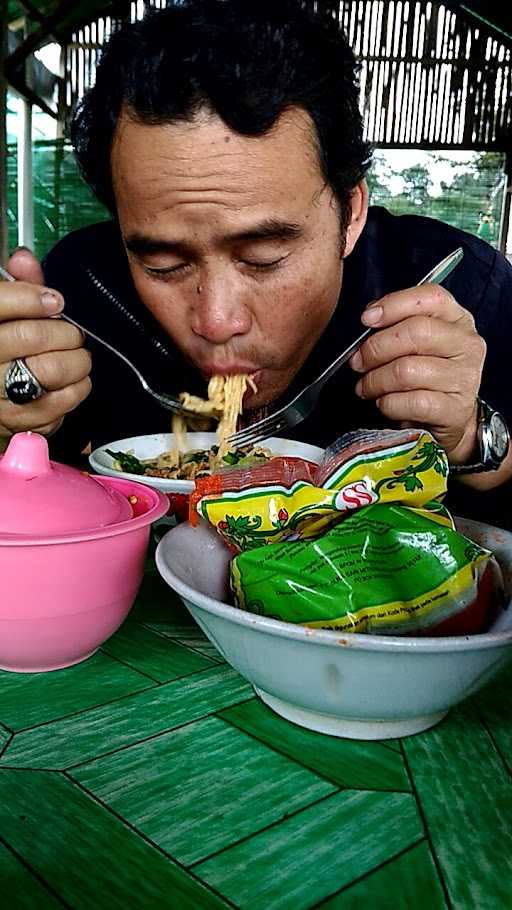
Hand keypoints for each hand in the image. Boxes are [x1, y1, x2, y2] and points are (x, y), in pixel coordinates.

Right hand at [0, 248, 91, 442]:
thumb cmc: (2, 352)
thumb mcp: (2, 316)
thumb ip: (14, 287)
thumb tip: (24, 258)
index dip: (31, 298)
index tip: (55, 301)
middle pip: (29, 337)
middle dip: (63, 333)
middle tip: (72, 336)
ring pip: (49, 372)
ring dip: (75, 363)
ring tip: (76, 359)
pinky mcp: (16, 425)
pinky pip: (57, 407)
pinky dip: (74, 392)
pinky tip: (71, 384)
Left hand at [349, 283, 485, 463]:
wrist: (448, 419)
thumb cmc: (425, 376)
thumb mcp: (416, 344)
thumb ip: (397, 324)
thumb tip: (369, 318)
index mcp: (457, 319)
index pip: (430, 298)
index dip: (394, 304)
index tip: (366, 319)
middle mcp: (466, 344)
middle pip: (416, 333)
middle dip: (376, 348)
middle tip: (358, 362)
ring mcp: (464, 378)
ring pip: (407, 371)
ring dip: (375, 380)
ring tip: (366, 386)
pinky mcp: (454, 409)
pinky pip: (410, 402)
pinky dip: (387, 404)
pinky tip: (384, 403)